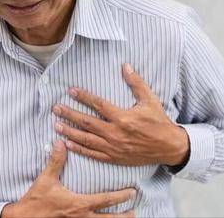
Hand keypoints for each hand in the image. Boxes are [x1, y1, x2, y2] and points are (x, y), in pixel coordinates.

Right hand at [0, 140, 135, 217]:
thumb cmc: (36, 201)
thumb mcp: (46, 179)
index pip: (105, 200)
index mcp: (79, 204)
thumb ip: (56, 161)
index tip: (132, 192)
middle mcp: (82, 217)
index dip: (120, 197)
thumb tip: (60, 143)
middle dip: (123, 216)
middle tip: (135, 213)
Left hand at [52, 63, 189, 166]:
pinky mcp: (114, 158)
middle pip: (87, 123)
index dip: (83, 97)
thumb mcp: (150, 100)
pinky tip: (67, 145)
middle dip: (69, 115)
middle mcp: (115, 133)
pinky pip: (93, 155)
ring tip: (56, 125)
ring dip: (70, 132)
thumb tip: (125, 66)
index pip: (98, 105)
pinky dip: (79, 150)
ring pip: (86, 140)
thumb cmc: (159, 122)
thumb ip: (136, 83)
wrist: (168, 147)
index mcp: (123, 118)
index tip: (70, 91)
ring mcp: (113, 147)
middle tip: (55, 108)